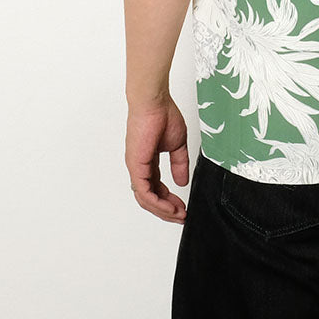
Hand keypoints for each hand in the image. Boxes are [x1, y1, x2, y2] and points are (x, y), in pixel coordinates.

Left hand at [125, 98, 189, 223]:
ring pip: (145, 199)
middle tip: (181, 216)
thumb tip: (182, 182)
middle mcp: (139, 167)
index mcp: (147, 162)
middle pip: (149, 198)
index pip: (155, 188)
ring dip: (162, 210)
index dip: (168, 200)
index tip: (182, 207)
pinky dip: (157, 202)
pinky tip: (169, 207)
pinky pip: (144, 192)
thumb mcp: (177, 145)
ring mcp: (136, 168)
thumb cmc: (163, 115)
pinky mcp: (136, 166)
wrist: (154, 102)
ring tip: (178, 214)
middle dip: (166, 210)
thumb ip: (179, 164)